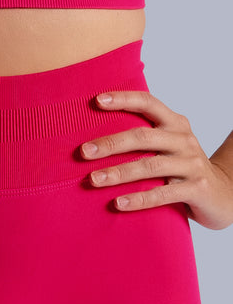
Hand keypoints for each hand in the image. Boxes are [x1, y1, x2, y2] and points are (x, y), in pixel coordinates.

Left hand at [80, 91, 232, 229]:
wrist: (222, 192)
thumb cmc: (181, 168)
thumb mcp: (167, 147)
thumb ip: (141, 140)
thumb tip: (93, 142)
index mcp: (174, 124)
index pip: (148, 103)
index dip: (123, 99)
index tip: (96, 100)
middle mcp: (183, 139)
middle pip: (143, 137)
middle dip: (111, 144)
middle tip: (83, 152)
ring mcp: (191, 164)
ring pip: (150, 166)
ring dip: (118, 173)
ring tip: (93, 179)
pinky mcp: (195, 189)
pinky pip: (162, 194)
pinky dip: (139, 199)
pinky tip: (118, 203)